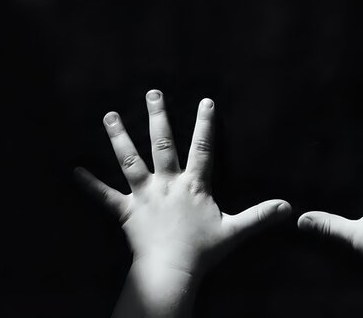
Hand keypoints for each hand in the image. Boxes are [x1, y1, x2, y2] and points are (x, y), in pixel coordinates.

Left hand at [75, 90, 290, 316]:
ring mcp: (144, 196)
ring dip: (119, 137)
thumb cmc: (203, 252)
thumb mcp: (235, 231)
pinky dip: (89, 185)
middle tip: (152, 92)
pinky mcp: (126, 212)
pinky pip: (104, 197)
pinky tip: (74, 171)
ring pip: (130, 160)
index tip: (205, 101)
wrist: (172, 271)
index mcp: (193, 185)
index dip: (205, 124)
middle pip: (162, 144)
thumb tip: (288, 208)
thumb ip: (260, 216)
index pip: (202, 148)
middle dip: (158, 116)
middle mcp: (167, 183)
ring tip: (109, 115)